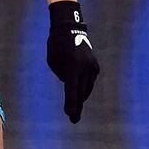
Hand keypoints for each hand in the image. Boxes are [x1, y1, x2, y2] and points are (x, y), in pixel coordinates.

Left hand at [45, 0, 98, 123]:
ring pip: (86, 88)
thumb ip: (62, 76)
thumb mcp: (53, 62)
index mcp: (72, 67)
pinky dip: (84, 86)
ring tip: (75, 109)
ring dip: (81, 96)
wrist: (70, 28)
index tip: (70, 115)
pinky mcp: (95, 66)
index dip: (71, 104)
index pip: (71, 90)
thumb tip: (72, 85)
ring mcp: (92, 67)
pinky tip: (81, 93)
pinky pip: (89, 81)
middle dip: (76, 106)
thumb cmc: (56, 45)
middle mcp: (84, 69)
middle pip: (80, 92)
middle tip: (73, 119)